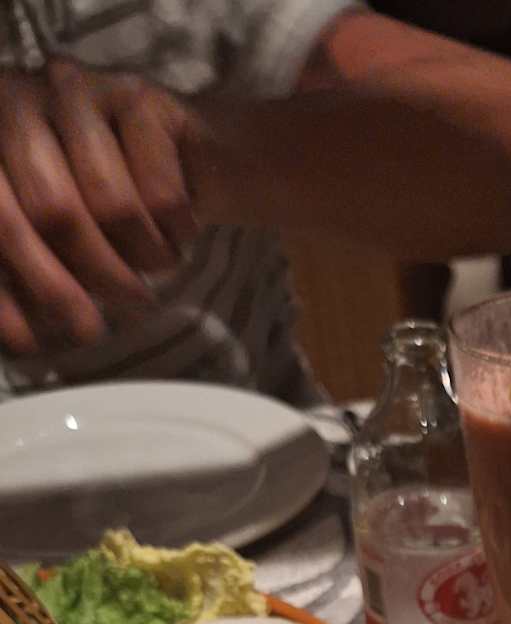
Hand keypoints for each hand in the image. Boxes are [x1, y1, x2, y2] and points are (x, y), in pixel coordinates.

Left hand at [0, 59, 196, 352]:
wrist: (193, 161)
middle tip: (125, 309)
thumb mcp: (55, 249)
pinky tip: (180, 231)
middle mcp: (14, 102)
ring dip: (146, 256)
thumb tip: (22, 339)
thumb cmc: (110, 213)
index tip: (36, 344)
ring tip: (157, 263)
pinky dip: (178, 231)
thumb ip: (28, 281)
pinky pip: (162, 192)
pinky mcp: (137, 95)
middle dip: (95, 278)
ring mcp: (75, 92)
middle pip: (55, 212)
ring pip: (113, 204)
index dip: (16, 287)